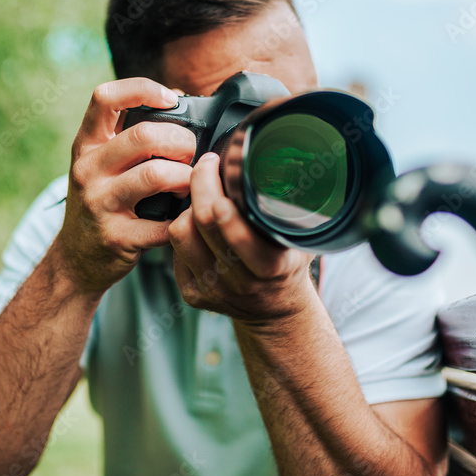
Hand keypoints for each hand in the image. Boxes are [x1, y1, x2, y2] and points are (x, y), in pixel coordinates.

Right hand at [55, 78, 196, 293]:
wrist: (76, 259)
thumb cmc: (103, 200)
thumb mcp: (102, 162)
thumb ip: (132, 132)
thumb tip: (180, 99)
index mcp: (87, 144)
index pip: (104, 98)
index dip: (142, 89)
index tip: (170, 100)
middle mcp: (88, 169)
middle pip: (144, 136)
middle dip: (181, 140)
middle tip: (191, 153)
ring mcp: (99, 204)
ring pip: (156, 175)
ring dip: (186, 177)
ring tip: (190, 184)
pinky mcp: (117, 238)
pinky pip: (164, 224)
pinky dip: (184, 218)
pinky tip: (186, 215)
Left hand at [168, 152, 316, 323]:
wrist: (274, 310)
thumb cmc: (287, 263)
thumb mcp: (301, 239)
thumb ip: (293, 211)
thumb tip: (285, 168)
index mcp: (272, 266)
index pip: (239, 235)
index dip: (221, 199)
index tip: (219, 166)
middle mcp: (240, 282)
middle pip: (202, 223)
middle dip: (201, 184)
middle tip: (208, 165)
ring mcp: (213, 290)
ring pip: (180, 233)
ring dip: (188, 208)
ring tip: (204, 198)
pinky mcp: (192, 294)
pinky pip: (174, 250)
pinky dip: (186, 230)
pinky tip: (200, 226)